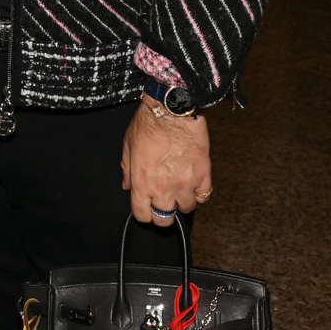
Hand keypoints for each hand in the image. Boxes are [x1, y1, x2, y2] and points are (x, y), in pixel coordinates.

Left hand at [121, 96, 210, 224]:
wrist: (172, 110)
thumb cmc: (149, 124)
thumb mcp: (128, 145)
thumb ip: (127, 169)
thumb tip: (126, 186)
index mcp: (141, 182)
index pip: (142, 215)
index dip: (144, 214)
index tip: (147, 208)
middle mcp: (162, 188)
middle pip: (164, 219)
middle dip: (163, 213)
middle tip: (165, 202)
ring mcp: (184, 184)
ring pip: (186, 209)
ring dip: (183, 201)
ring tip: (180, 188)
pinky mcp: (203, 176)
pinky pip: (204, 196)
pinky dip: (200, 192)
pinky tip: (194, 182)